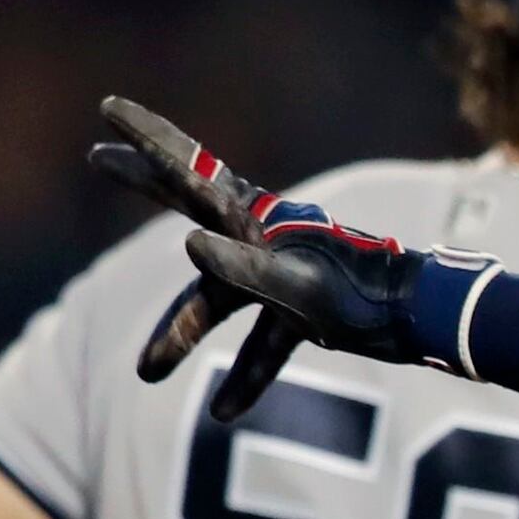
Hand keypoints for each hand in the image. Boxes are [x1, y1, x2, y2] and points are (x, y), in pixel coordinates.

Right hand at [90, 98, 444, 421]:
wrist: (419, 320)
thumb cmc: (360, 295)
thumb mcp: (298, 284)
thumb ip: (244, 266)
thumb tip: (189, 245)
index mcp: (253, 219)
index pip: (187, 171)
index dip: (146, 138)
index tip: (107, 105)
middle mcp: (258, 238)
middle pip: (186, 208)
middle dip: (143, 183)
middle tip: (98, 155)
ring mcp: (276, 274)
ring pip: (215, 300)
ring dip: (183, 335)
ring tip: (145, 372)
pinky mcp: (298, 312)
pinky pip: (262, 345)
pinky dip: (247, 376)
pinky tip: (225, 412)